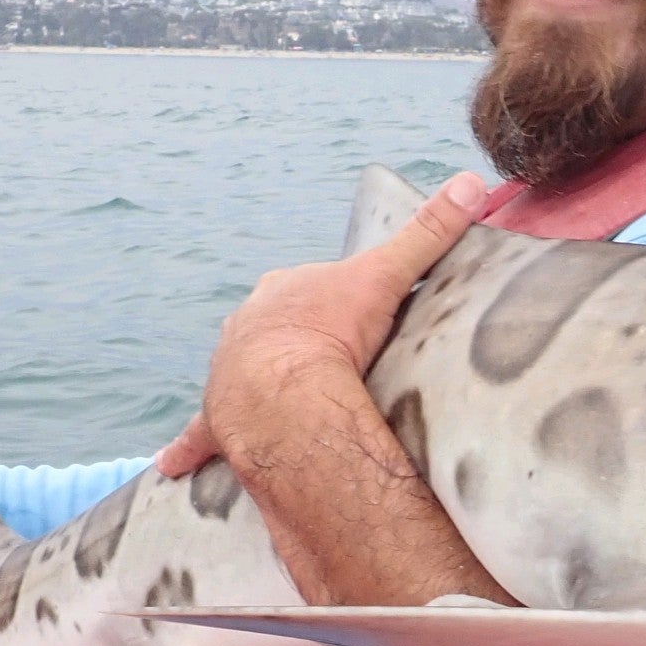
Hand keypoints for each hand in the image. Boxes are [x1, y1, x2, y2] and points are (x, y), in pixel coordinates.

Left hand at [157, 172, 488, 476]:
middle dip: (296, 341)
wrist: (282, 388)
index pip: (312, 287)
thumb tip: (470, 182)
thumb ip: (425, 234)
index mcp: (284, 292)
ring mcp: (228, 371)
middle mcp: (248, 325)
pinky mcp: (217, 419)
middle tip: (329, 363)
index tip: (357, 316)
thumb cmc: (331, 328)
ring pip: (241, 372)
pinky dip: (187, 448)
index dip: (336, 300)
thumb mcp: (385, 275)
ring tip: (282, 403)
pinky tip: (175, 463)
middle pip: (275, 328)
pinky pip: (197, 435)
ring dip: (257, 383)